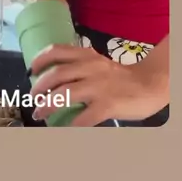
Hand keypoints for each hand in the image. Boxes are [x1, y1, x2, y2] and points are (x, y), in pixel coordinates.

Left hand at [29, 44, 167, 125]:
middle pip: (56, 74)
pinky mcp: (108, 105)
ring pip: (65, 93)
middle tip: (32, 97)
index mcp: (88, 56)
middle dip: (39, 86)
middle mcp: (91, 67)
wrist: (151, 85)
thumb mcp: (99, 64)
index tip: (30, 70)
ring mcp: (99, 86)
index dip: (39, 60)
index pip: (57, 51)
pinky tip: (63, 129)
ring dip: (48, 104)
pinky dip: (70, 125)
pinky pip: (84, 117)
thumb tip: (55, 80)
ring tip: (39, 112)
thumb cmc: (122, 78)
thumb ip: (81, 67)